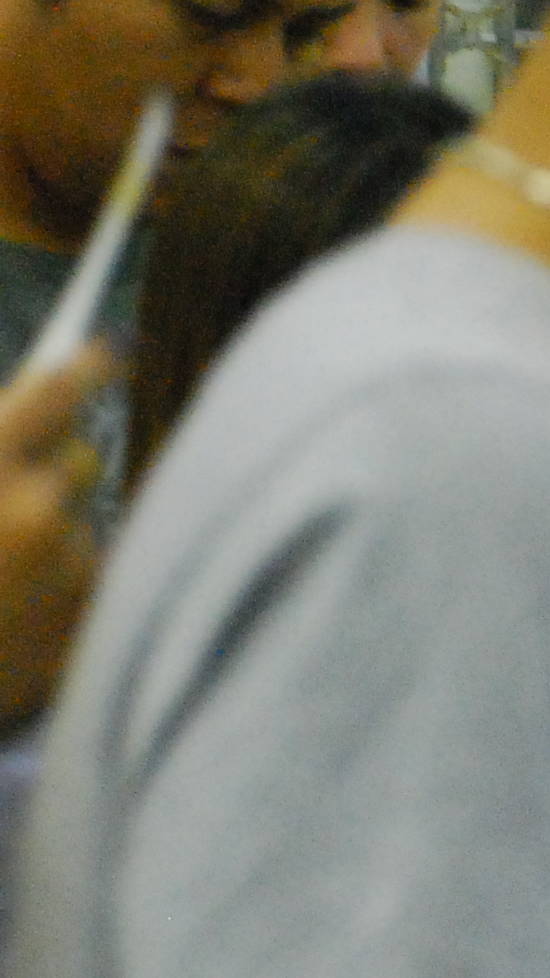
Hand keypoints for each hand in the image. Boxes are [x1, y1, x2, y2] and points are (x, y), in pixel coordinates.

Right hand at [0, 345, 109, 727]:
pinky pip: (88, 593)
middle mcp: (41, 510)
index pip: (59, 390)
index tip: (110, 347)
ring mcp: (72, 573)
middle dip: (49, 477)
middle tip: (2, 517)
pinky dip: (59, 601)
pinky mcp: (86, 630)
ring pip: (81, 534)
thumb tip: (28, 425)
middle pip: (79, 463)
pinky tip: (8, 626)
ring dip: (48, 550)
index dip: (88, 363)